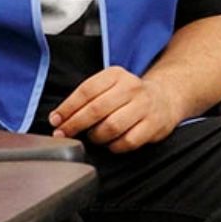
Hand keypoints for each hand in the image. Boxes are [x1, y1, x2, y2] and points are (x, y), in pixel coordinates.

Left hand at [49, 66, 183, 151]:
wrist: (164, 98)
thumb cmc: (128, 96)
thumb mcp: (109, 86)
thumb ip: (87, 99)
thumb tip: (59, 119)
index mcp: (116, 75)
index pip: (86, 91)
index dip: (67, 108)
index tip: (55, 120)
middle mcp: (132, 87)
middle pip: (96, 109)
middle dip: (75, 125)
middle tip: (64, 134)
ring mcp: (145, 106)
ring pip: (112, 126)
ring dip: (96, 137)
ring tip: (92, 137)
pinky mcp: (154, 125)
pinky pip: (128, 141)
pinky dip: (114, 146)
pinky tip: (111, 143)